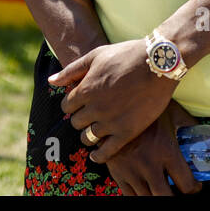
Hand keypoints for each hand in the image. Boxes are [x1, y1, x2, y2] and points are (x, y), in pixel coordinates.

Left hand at [51, 39, 176, 163]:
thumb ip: (72, 70)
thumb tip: (51, 81)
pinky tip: (98, 154)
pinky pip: (106, 152)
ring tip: (97, 130)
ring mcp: (110, 122)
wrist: (158, 63)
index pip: (66, 106)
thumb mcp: (96, 56)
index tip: (81, 102)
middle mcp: (95, 108)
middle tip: (91, 114)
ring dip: (89, 134)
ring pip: (87, 138)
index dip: (73, 104)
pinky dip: (98, 155)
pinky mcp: (127, 132)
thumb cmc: (127, 55)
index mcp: (85, 89)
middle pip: (76, 122)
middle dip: (81, 118)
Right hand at [104, 102, 202, 195]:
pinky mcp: (117, 173)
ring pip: (146, 199)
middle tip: (179, 191)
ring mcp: (131, 171)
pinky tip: (146, 187)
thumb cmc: (145, 107)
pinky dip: (140, 194)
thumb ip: (187, 123)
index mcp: (166, 150)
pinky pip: (129, 195)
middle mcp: (149, 164)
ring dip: (157, 196)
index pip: (186, 183)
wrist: (112, 106)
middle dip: (175, 198)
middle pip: (165, 198)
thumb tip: (202, 130)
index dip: (194, 188)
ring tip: (163, 189)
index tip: (196, 186)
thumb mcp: (171, 112)